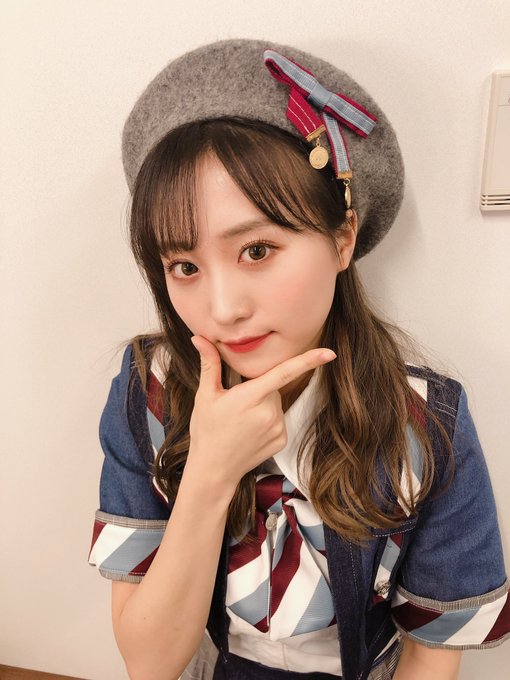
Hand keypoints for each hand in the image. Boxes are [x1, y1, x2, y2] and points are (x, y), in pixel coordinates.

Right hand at [185, 335, 336, 494]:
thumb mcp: (205, 396)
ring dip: (263, 406)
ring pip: (276, 403)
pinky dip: (268, 421)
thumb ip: (209, 364)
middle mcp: (268, 413)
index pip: (283, 373)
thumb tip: (199, 338)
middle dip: (259, 389)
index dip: (308, 361)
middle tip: (237, 405)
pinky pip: (279, 420)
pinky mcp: (282, 440)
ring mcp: (277, 428)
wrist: (213, 468)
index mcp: (249, 397)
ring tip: (242, 421)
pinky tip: (250, 432)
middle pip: (273, 387)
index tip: (329, 353)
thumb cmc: (206, 430)